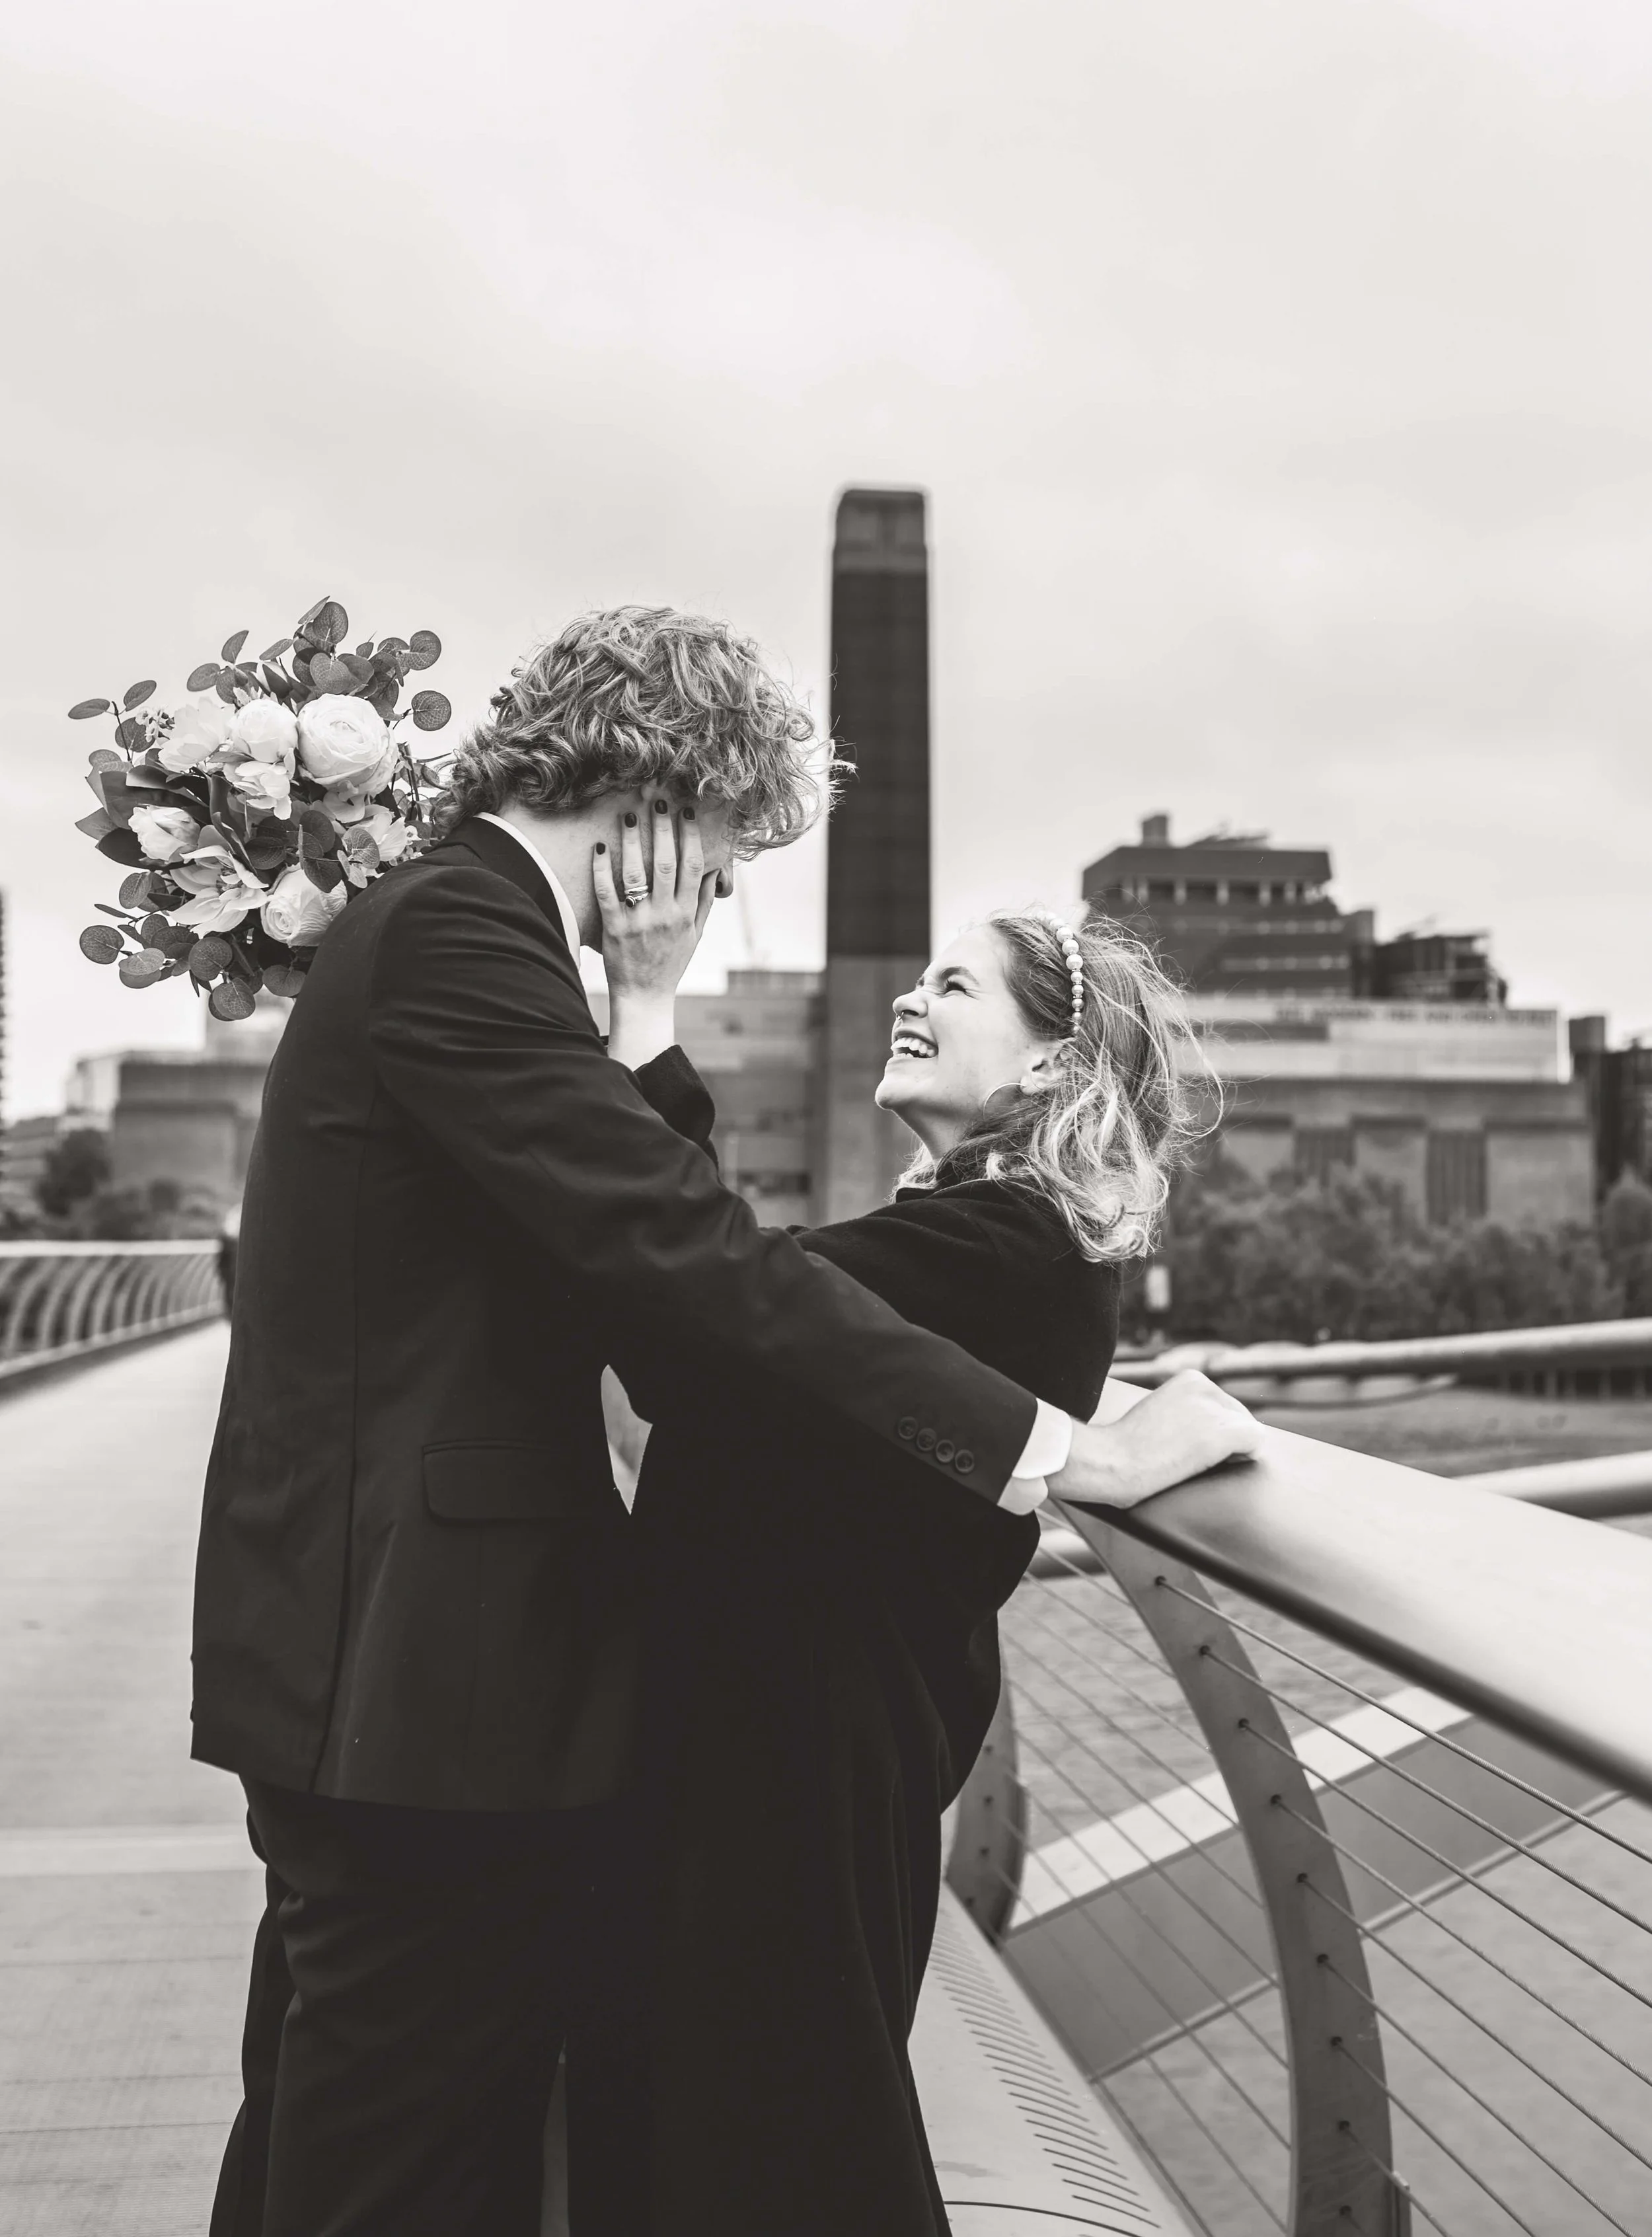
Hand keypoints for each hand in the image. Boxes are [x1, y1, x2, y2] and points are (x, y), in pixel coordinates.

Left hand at [594, 799, 716, 1004]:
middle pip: (666, 863)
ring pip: (637, 874)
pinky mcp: (614, 929)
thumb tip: (711, 871)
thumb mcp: (694, 936)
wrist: (645, 996)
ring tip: (629, 816)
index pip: (692, 867)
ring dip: (633, 842)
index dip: (690, 837)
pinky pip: (607, 894)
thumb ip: (702, 903)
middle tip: (657, 801)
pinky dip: (602, 870)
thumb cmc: (670, 964)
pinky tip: (600, 848)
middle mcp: (665, 915)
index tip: (686, 813)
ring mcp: (639, 922)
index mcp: (686, 914)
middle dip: (662, 829)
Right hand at [1050, 1370, 1262, 1509]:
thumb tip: (1204, 1425)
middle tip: (1195, 1455)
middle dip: (1226, 1437)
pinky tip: (1225, 1462)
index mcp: (1190, 1379)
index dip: (1213, 1427)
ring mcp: (1215, 1410)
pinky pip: (1256, 1442)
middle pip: (1238, 1415)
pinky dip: (1247, 1455)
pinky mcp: (1224, 1433)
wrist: (1114, 1460)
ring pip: (1248, 1429)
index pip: (1222, 1403)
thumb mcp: (1157, 1409)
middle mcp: (1206, 1387)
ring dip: (1233, 1448)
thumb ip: (1183, 1408)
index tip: (1192, 1442)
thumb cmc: (1127, 1445)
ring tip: (1202, 1460)